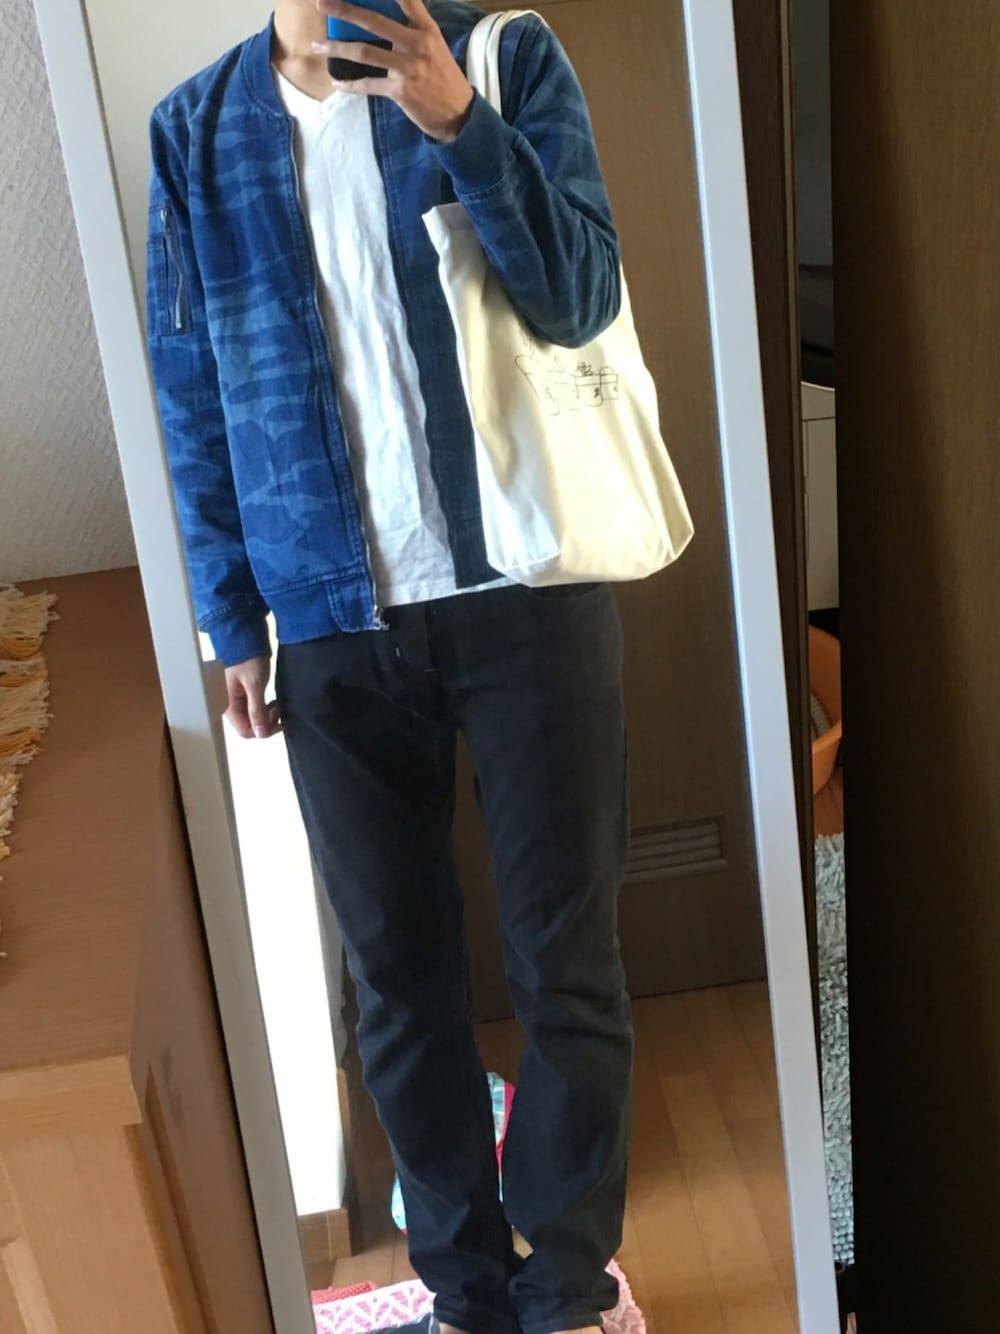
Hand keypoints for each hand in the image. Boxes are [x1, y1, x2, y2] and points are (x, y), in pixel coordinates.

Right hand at [224, 656, 281, 738]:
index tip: (279, 719)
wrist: (243, 634)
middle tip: (279, 708)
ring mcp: (235, 699)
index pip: (246, 731)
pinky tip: (271, 701)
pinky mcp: (242, 693)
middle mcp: (229, 705)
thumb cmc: (247, 656)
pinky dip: (263, 708)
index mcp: (228, 705)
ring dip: (266, 715)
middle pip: (249, 726)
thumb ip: (256, 710)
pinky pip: (252, 708)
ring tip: (276, 704)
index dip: (264, 730)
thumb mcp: (254, 684)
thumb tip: (260, 733)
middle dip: (266, 722)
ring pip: (252, 718)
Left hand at [311, 0, 475, 142]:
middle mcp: (416, 44)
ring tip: (317, 46)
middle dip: (344, 11)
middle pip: (374, 21)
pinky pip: (368, 84)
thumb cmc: (443, 78)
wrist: (457, 113)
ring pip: (364, 52)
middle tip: (321, 4)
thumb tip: (382, 21)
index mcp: (426, 29)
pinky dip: (350, 85)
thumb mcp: (434, 47)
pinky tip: (337, 83)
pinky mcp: (400, 91)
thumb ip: (412, 31)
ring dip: (336, 49)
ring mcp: (407, 68)